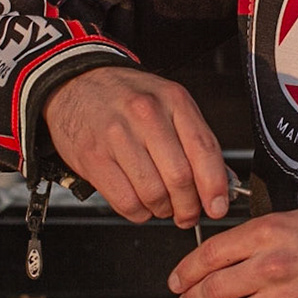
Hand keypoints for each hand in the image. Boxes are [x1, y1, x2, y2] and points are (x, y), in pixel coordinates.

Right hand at [42, 67, 229, 226]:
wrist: (75, 83)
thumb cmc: (125, 96)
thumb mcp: (167, 103)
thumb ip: (195, 139)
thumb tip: (221, 181)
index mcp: (173, 100)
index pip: (204, 150)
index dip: (215, 186)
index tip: (218, 207)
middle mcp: (146, 115)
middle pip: (180, 177)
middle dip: (189, 207)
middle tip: (188, 214)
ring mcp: (117, 136)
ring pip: (153, 193)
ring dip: (163, 210)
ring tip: (162, 206)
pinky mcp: (94, 157)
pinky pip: (125, 201)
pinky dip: (139, 213)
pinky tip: (140, 204)